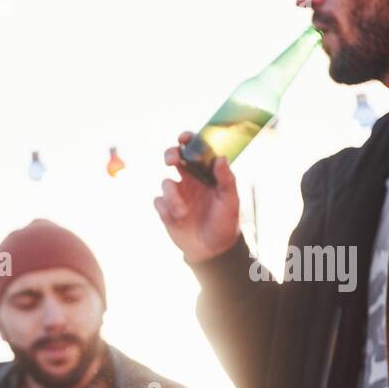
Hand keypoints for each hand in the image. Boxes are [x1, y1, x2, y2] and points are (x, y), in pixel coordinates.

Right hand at [155, 132, 241, 263]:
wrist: (212, 249)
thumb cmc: (224, 222)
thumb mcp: (230, 199)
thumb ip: (226, 178)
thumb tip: (221, 158)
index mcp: (204, 173)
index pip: (194, 150)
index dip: (187, 140)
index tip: (184, 138)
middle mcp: (188, 180)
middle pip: (172, 157)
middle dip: (170, 154)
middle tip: (172, 160)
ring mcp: (176, 195)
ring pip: (165, 183)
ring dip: (173, 196)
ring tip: (183, 212)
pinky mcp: (165, 209)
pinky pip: (158, 201)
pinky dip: (166, 209)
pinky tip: (177, 219)